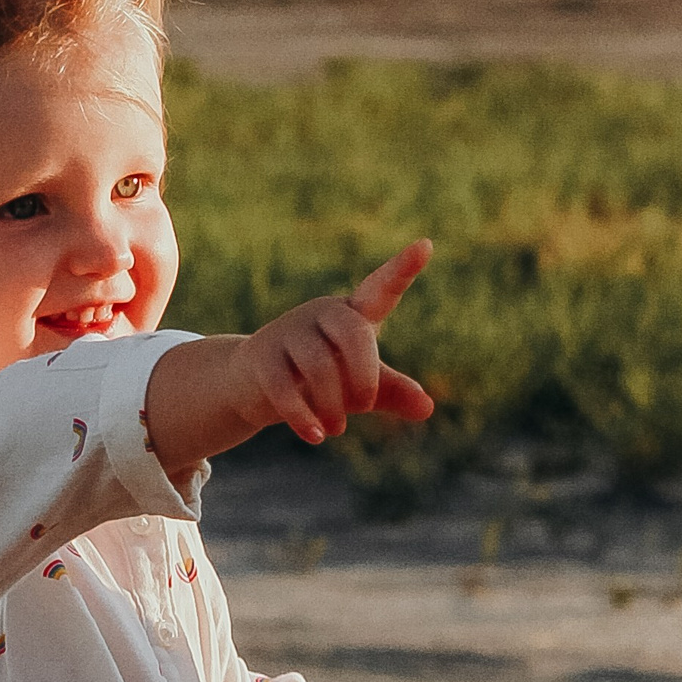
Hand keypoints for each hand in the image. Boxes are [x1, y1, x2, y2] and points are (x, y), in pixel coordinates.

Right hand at [235, 240, 436, 443]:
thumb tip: (427, 408)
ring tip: (336, 429)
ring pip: (319, 366)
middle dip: (364, 377)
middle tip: (365, 405)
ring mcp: (288, 331)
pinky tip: (316, 436)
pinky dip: (303, 416)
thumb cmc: (320, 381)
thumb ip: (393, 393)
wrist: (254, 386)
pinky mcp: (261, 357)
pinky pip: (285, 387)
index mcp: (352, 314)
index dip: (402, 269)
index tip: (426, 245)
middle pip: (354, 335)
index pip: (381, 288)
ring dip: (333, 405)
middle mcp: (321, 314)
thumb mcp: (360, 387)